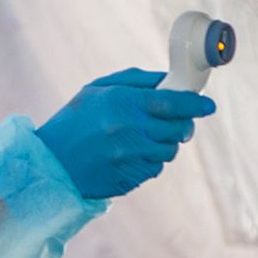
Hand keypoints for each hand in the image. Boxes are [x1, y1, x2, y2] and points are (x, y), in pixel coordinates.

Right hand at [36, 68, 216, 198]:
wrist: (50, 164)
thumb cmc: (73, 122)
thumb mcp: (97, 90)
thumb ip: (135, 81)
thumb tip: (169, 80)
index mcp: (122, 103)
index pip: (173, 103)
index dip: (196, 104)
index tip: (208, 105)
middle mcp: (129, 131)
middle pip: (178, 129)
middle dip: (183, 124)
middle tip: (177, 121)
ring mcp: (130, 158)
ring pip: (169, 151)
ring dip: (165, 144)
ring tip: (142, 139)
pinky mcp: (130, 178)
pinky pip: (155, 169)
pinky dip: (149, 161)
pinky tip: (129, 155)